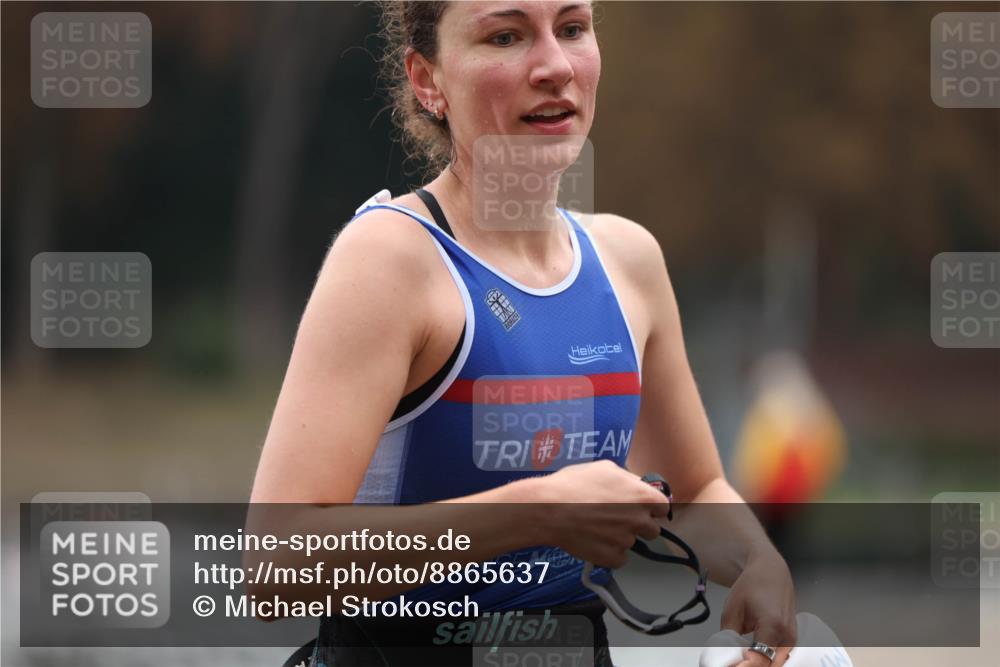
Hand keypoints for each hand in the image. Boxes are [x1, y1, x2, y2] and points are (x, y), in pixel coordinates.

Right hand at [533, 460, 670, 567]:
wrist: (550, 509)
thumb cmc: (574, 484)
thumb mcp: (605, 468)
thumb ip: (629, 478)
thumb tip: (639, 484)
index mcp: (642, 496)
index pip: (664, 507)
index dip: (652, 508)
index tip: (641, 508)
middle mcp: (639, 519)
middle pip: (652, 530)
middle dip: (638, 525)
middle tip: (617, 519)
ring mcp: (626, 541)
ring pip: (632, 543)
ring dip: (621, 538)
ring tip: (598, 528)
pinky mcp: (612, 558)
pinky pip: (619, 558)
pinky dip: (609, 553)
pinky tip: (593, 540)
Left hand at [720, 549, 796, 666]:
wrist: (771, 572)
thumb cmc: (751, 586)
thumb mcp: (732, 610)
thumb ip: (728, 637)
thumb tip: (724, 657)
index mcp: (773, 625)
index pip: (759, 660)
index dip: (742, 666)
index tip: (730, 663)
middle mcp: (788, 636)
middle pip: (769, 665)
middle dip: (751, 665)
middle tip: (734, 659)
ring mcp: (793, 639)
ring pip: (774, 663)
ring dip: (758, 663)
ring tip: (742, 654)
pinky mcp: (792, 641)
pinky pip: (778, 657)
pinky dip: (765, 659)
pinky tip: (751, 653)